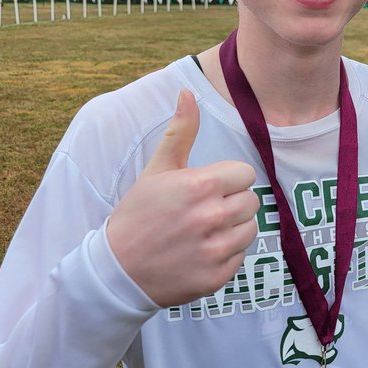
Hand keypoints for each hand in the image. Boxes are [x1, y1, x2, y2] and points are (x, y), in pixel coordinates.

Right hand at [107, 89, 259, 306]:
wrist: (117, 270)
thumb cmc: (138, 214)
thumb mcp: (157, 170)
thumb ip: (180, 132)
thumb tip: (188, 92)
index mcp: (200, 186)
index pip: (245, 174)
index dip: (227, 180)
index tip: (207, 188)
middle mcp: (212, 217)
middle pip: (251, 201)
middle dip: (231, 203)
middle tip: (203, 210)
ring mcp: (215, 249)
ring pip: (250, 229)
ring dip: (232, 228)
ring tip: (203, 231)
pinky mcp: (217, 276)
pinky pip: (240, 256)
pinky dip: (225, 254)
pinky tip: (200, 252)